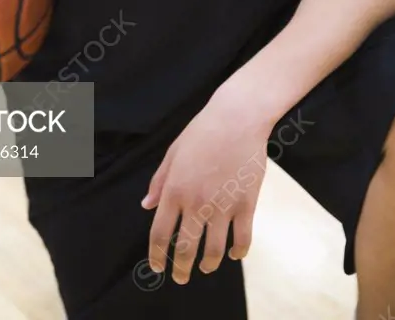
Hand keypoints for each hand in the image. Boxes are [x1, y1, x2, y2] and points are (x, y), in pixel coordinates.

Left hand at [141, 79, 271, 283]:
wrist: (237, 118)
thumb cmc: (202, 131)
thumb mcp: (173, 153)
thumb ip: (159, 182)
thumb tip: (147, 206)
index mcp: (175, 190)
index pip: (160, 233)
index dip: (156, 256)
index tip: (157, 267)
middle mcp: (196, 202)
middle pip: (185, 249)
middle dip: (181, 269)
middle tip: (181, 277)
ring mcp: (223, 205)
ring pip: (214, 251)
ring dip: (208, 265)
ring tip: (205, 267)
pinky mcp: (246, 204)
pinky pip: (243, 239)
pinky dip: (238, 252)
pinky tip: (234, 254)